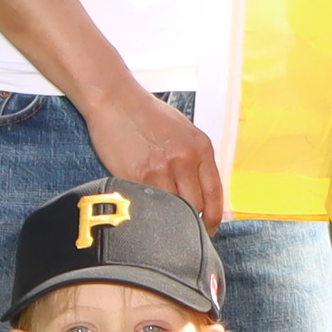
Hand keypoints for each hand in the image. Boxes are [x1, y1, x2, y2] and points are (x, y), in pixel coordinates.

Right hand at [80, 82, 227, 220]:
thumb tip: (203, 194)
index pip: (215, 194)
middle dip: (191, 222)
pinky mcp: (135, 176)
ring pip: (172, 210)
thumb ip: (196, 161)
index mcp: (201, 148)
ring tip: (163, 220)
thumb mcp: (185, 132)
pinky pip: (147, 204)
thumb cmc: (149, 115)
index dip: (213, 219)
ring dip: (168, 218)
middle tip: (185, 230)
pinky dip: (148, 211)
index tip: (209, 229)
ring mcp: (159, 169)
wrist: (116, 101)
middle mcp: (184, 160)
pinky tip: (145, 209)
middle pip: (196, 207)